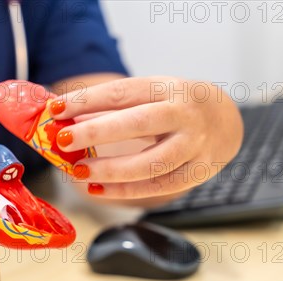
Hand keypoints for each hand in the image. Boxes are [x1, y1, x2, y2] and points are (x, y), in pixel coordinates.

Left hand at [49, 76, 243, 198]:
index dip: (87, 100)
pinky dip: (124, 191)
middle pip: (139, 123)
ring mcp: (194, 145)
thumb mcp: (149, 94)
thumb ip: (113, 106)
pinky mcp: (197, 172)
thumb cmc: (175, 105)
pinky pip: (158, 186)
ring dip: (110, 169)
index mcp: (167, 87)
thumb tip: (65, 118)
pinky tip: (97, 189)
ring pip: (151, 162)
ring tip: (78, 171)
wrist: (225, 121)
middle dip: (97, 132)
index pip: (122, 93)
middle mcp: (183, 114)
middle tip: (64, 140)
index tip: (56, 109)